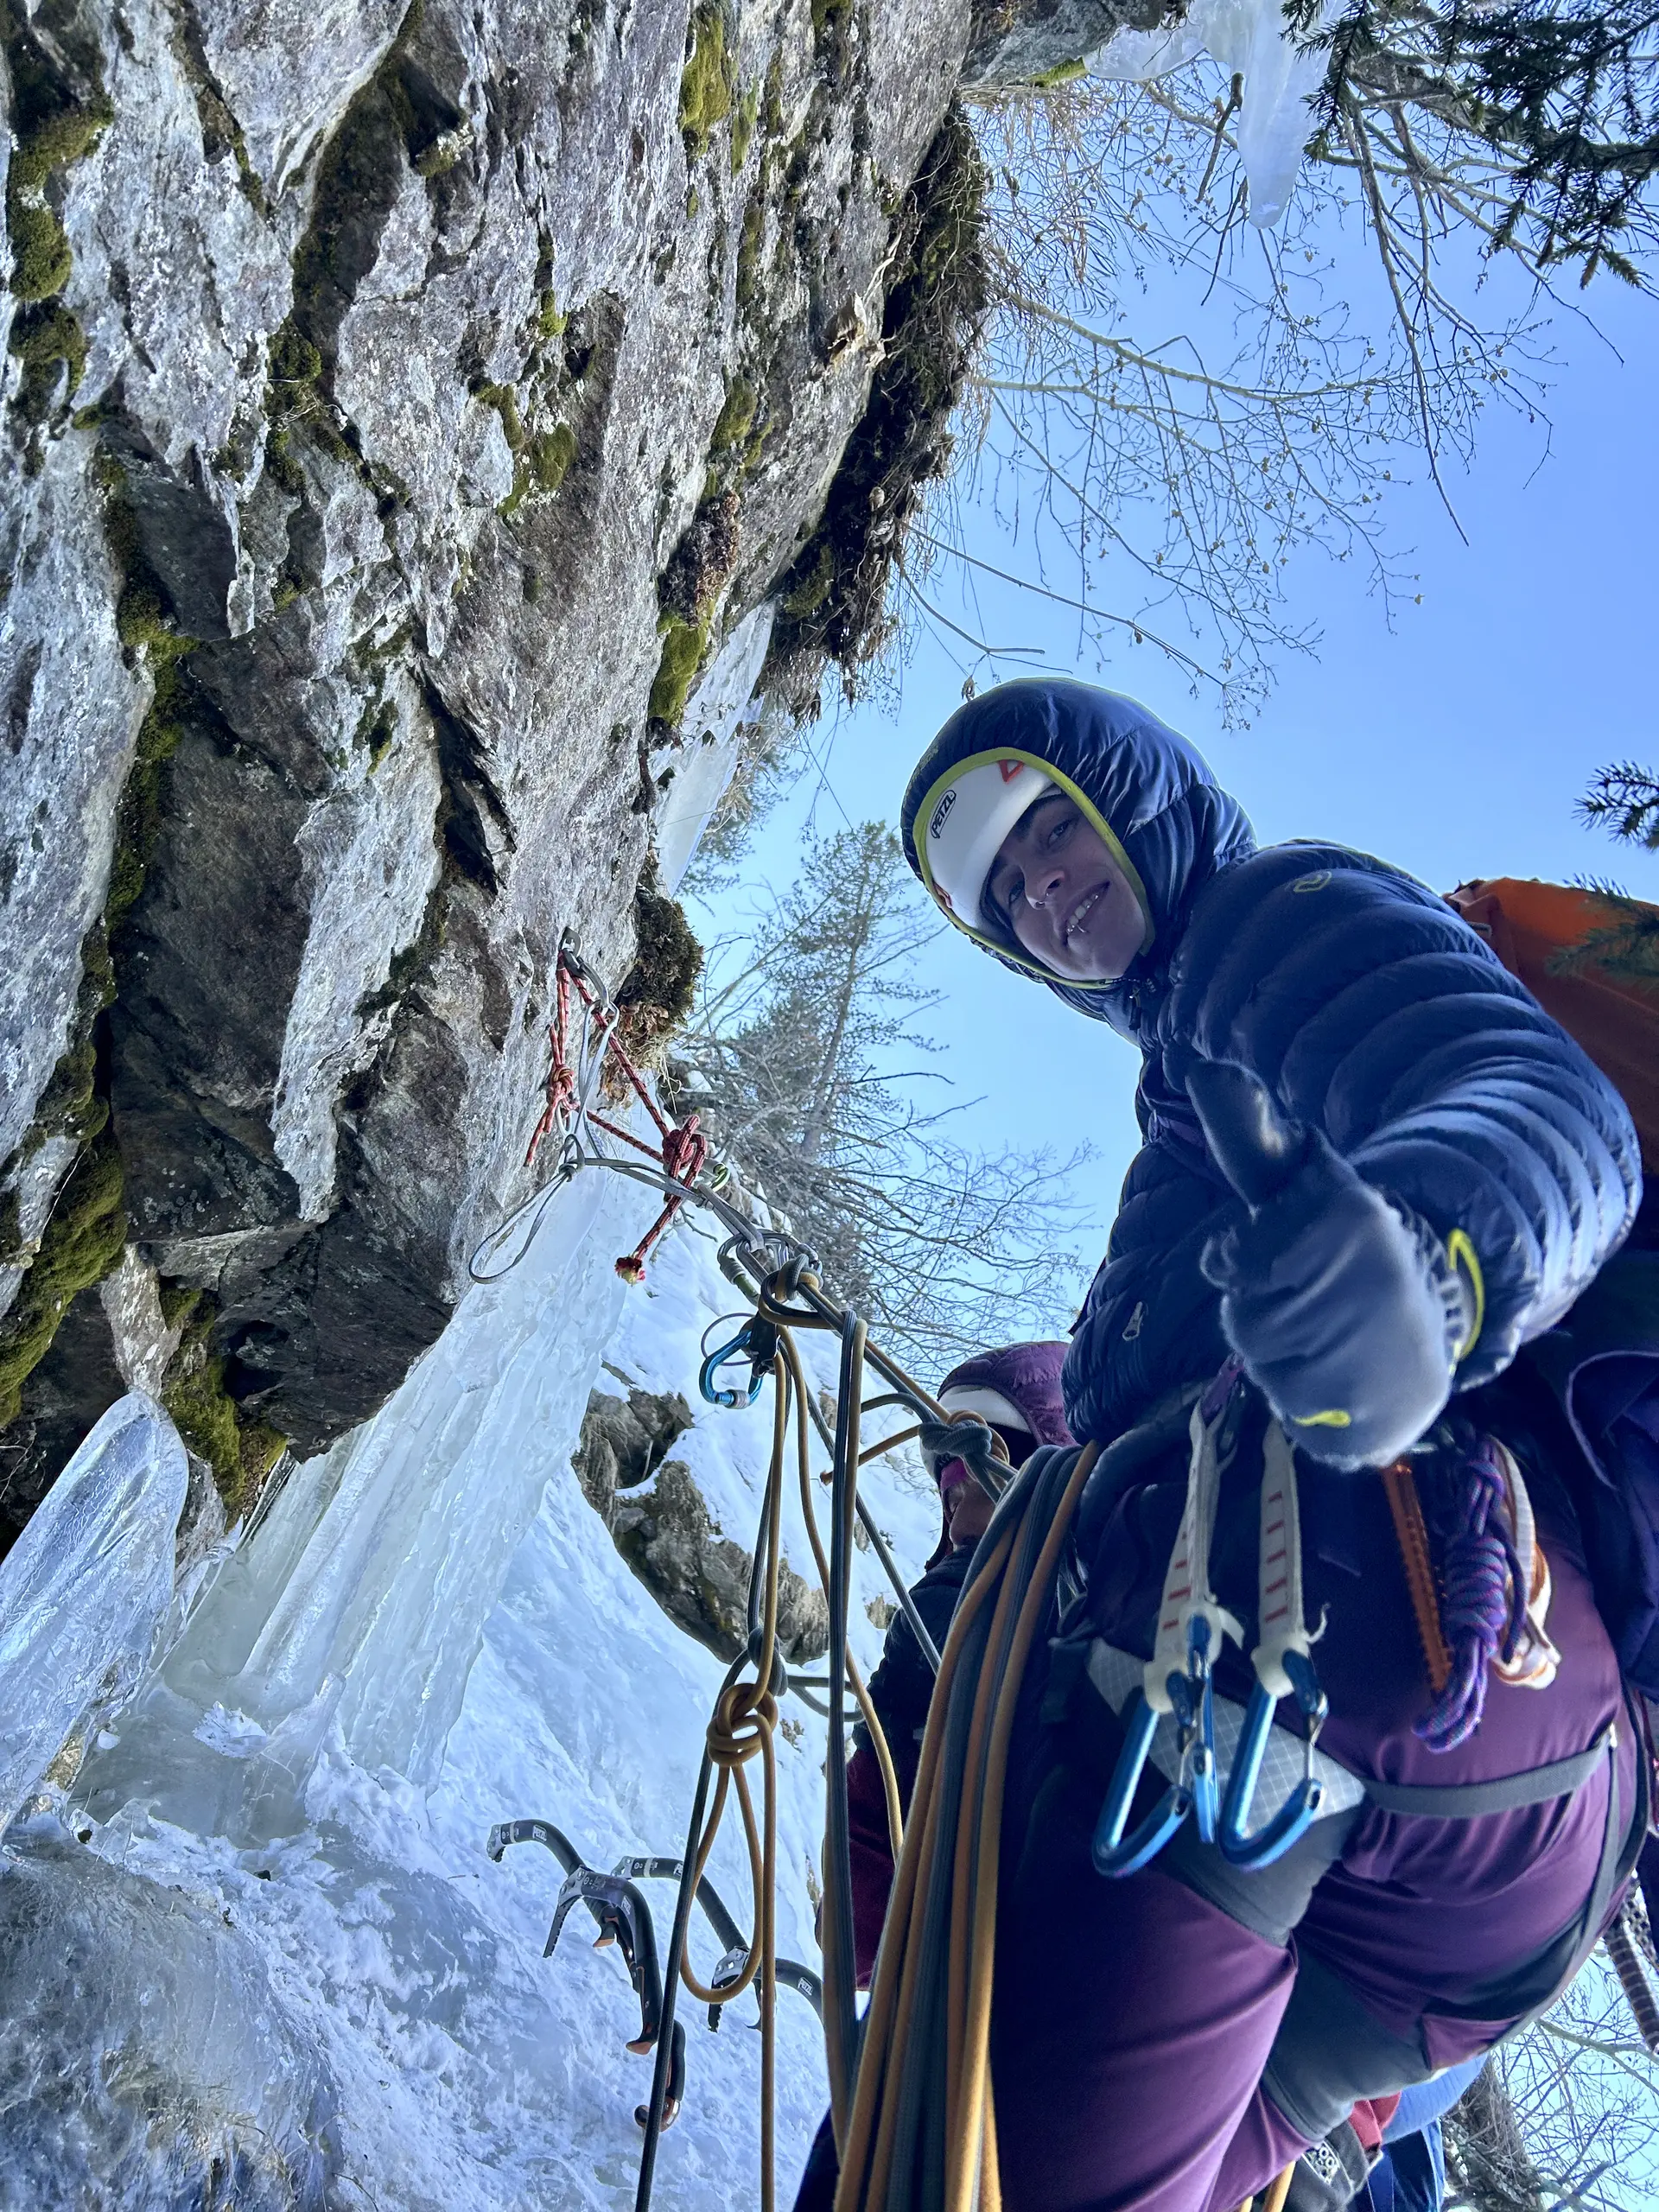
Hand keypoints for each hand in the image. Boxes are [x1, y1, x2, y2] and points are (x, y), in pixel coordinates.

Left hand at [1194, 1089, 1463, 1469]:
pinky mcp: (1382, 1420)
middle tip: (1306, 1294)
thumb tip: (1202, 1072)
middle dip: (1258, 1308)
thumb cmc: (1344, 1239)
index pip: (1233, 1259)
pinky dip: (1304, 1400)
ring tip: (1326, 1333)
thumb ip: (1248, 1132)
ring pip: (1264, 1369)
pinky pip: (1295, 1414)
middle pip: (1244, 1319)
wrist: (1436, 1317)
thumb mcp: (1303, 1176)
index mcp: (1351, 1218)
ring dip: (1279, 1356)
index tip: (1267, 1249)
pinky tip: (1338, 1376)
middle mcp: (1373, 1286)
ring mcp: (1382, 1358)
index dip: (1238, 1259)